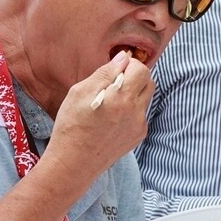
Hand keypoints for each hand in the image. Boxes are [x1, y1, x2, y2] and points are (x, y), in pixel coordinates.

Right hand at [49, 50, 152, 180]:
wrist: (73, 163)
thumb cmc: (71, 126)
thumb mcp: (80, 92)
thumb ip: (105, 73)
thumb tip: (123, 57)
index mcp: (122, 98)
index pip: (141, 69)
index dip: (129, 64)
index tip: (115, 68)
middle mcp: (136, 112)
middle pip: (148, 82)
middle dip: (134, 76)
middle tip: (113, 82)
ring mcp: (139, 126)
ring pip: (145, 98)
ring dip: (133, 93)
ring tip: (110, 101)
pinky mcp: (137, 137)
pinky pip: (140, 115)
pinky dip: (130, 110)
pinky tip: (111, 117)